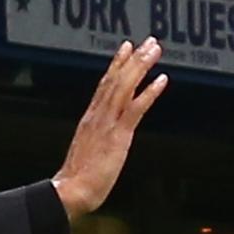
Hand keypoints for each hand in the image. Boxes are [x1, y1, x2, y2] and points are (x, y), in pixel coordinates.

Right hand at [52, 39, 167, 219]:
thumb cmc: (78, 180)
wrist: (71, 191)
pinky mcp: (118, 135)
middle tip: (149, 41)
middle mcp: (98, 116)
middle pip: (116, 80)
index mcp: (90, 119)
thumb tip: (100, 141)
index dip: (116, 65)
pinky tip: (162, 79)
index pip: (104, 85)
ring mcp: (108, 124)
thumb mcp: (86, 153)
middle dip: (133, 59)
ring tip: (155, 50)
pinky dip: (149, 92)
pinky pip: (135, 108)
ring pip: (125, 87)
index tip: (127, 48)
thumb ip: (95, 141)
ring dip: (141, 66)